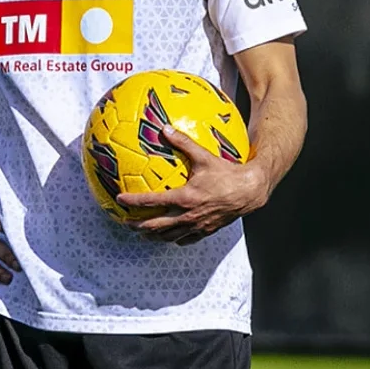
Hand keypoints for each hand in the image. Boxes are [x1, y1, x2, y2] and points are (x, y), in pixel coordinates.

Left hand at [116, 125, 268, 245]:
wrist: (250, 191)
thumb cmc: (228, 173)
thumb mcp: (204, 156)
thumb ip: (183, 142)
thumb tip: (165, 129)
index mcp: (185, 198)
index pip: (152, 201)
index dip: (133, 202)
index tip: (119, 200)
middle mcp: (188, 215)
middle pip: (155, 226)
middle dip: (137, 225)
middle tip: (125, 223)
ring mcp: (197, 226)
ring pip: (168, 236)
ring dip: (152, 235)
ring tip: (141, 233)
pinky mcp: (206, 231)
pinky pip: (185, 239)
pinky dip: (173, 238)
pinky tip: (168, 236)